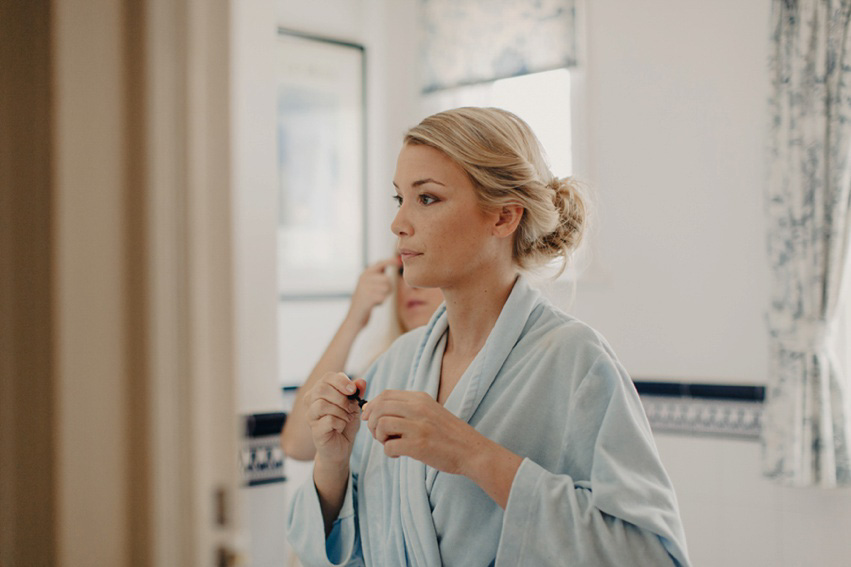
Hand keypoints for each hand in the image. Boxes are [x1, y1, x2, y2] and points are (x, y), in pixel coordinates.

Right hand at [305, 372, 366, 465]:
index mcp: (320, 391)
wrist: (341, 447)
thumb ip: (357, 392)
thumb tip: (361, 381)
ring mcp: (310, 416)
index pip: (327, 377)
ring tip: (347, 418)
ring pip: (322, 405)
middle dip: (341, 397)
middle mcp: (311, 401)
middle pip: (321, 388)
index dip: (342, 381)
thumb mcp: (355, 405)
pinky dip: (340, 422)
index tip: (353, 391)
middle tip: (351, 408)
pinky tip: (341, 426)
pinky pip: (328, 420)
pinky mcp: (314, 430)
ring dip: (341, 411)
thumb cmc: (345, 423)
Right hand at [344, 257, 399, 329]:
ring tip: (375, 299)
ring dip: (384, 295)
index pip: (380, 263)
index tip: (400, 262)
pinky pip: (383, 297)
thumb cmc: (366, 300)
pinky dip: (381, 302)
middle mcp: (364, 278)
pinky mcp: (367, 297)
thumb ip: (379, 274)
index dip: (391, 261)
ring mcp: (365, 287)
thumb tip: (395, 261)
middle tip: (379, 294)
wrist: (355, 316)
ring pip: (387, 288)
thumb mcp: (370, 284)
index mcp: (365, 273)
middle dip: (388, 288)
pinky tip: (373, 304)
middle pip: (387, 279)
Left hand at [360, 390, 486, 474]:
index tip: (370, 418)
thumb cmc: (448, 434)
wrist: (472, 450)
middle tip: (379, 435)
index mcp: (420, 398)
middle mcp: (419, 408)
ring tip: (389, 444)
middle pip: (380, 407)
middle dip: (372, 422)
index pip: (385, 394)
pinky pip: (389, 447)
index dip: (372, 406)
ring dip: (379, 437)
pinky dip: (389, 452)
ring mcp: (419, 426)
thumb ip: (408, 408)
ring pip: (382, 424)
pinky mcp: (418, 445)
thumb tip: (377, 409)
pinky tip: (398, 455)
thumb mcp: (431, 411)